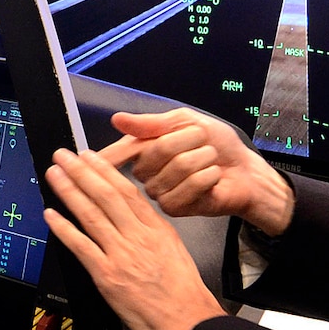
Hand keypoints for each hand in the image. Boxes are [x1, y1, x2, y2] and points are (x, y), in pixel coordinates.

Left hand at [44, 147, 226, 329]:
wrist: (188, 324)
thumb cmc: (183, 295)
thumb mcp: (174, 251)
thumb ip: (152, 232)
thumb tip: (134, 216)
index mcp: (156, 229)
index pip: (127, 192)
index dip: (105, 171)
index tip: (89, 156)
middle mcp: (138, 237)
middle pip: (105, 196)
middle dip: (82, 172)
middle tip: (64, 155)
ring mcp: (122, 255)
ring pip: (91, 215)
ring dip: (69, 191)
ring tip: (55, 174)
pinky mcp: (107, 276)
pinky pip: (81, 246)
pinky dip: (64, 228)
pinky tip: (51, 214)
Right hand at [99, 108, 294, 234]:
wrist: (244, 171)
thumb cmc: (217, 145)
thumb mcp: (185, 122)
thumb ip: (151, 123)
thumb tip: (118, 120)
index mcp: (145, 152)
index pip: (117, 154)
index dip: (103, 155)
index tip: (84, 157)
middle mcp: (147, 174)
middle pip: (155, 151)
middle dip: (186, 140)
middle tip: (200, 141)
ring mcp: (160, 193)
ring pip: (176, 167)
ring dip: (203, 157)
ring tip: (209, 160)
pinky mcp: (175, 209)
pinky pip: (187, 188)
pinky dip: (207, 177)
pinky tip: (212, 179)